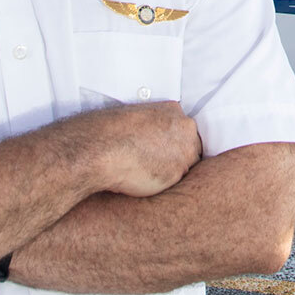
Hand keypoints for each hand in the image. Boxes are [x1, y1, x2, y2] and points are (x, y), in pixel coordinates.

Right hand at [86, 101, 200, 196]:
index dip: (174, 144)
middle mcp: (185, 127)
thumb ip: (154, 126)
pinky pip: (178, 183)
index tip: (160, 152)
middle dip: (178, 157)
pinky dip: (165, 185)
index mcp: (173, 109)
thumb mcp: (137, 118)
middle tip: (156, 165)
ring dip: (173, 173)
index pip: (185, 130)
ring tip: (148, 174)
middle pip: (192, 147)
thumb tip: (154, 139)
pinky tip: (146, 181)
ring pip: (188, 166)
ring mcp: (185, 149)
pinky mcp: (179, 172)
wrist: (101, 148)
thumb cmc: (110, 133)